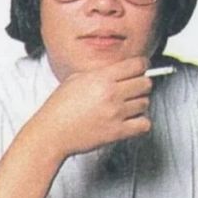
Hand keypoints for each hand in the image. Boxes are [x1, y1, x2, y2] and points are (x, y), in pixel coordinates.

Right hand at [29, 56, 152, 158]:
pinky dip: (141, 123)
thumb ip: (98, 73)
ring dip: (138, 104)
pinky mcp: (117, 131)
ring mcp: (115, 113)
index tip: (140, 69)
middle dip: (141, 85)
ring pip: (145, 103)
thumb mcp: (75, 80)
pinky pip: (144, 124)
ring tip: (126, 107)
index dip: (141, 66)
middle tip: (132, 89)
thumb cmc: (58, 108)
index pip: (137, 65)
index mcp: (101, 78)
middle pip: (146, 83)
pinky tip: (131, 121)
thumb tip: (116, 70)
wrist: (51, 133)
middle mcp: (111, 94)